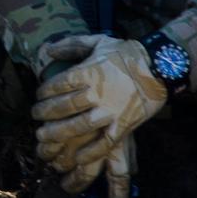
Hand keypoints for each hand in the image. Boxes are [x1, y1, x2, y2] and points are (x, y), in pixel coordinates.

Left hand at [32, 34, 166, 195]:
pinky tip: (76, 156)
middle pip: (64, 106)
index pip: (58, 84)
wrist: (161, 66)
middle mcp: (97, 92)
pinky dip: (90, 152)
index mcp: (89, 71)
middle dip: (45, 113)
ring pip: (79, 125)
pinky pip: (104, 142)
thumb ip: (72, 44)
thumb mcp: (99, 41)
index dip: (44, 92)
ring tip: (43, 136)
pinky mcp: (124, 124)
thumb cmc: (127, 53)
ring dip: (58, 133)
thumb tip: (48, 49)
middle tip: (35, 116)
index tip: (38, 96)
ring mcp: (111, 110)